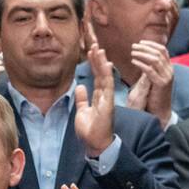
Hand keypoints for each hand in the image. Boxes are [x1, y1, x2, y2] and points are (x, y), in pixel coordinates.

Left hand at [75, 24, 115, 156]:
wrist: (94, 144)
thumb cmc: (90, 131)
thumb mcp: (82, 112)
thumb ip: (82, 99)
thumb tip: (80, 87)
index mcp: (98, 97)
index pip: (97, 76)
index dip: (94, 64)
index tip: (91, 51)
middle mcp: (104, 95)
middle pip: (101, 73)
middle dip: (98, 59)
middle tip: (95, 44)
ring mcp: (107, 98)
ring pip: (105, 76)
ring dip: (101, 62)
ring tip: (98, 49)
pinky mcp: (108, 102)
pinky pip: (107, 85)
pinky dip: (106, 73)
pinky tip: (104, 62)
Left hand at [130, 40, 173, 127]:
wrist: (161, 112)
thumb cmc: (155, 96)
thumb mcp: (154, 79)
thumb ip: (152, 69)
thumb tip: (144, 58)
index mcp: (169, 68)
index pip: (163, 50)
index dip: (152, 44)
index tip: (141, 42)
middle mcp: (170, 71)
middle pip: (158, 53)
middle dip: (145, 47)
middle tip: (134, 46)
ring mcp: (167, 77)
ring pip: (155, 59)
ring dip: (142, 54)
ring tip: (132, 52)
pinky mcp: (161, 84)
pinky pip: (150, 70)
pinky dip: (141, 64)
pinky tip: (133, 61)